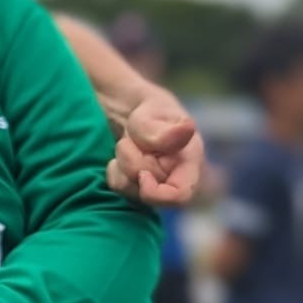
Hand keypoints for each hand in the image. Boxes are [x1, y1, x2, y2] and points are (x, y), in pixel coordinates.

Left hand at [106, 93, 203, 207]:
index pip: (181, 195)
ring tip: (125, 142)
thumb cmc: (151, 109)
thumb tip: (187, 130)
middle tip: (127, 139)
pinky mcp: (135, 185)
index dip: (158, 194)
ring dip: (121, 165)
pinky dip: (113, 170)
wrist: (130, 107)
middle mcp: (174, 178)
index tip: (142, 175)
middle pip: (149, 191)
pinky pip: (117, 186)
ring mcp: (154, 184)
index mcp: (189, 161)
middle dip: (132, 163)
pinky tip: (118, 155)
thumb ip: (166, 129)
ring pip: (130, 190)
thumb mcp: (155, 110)